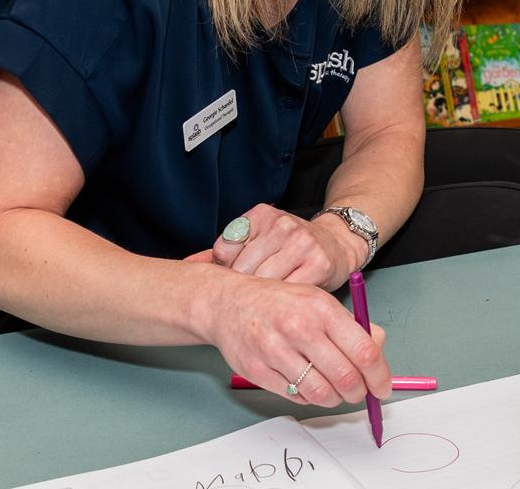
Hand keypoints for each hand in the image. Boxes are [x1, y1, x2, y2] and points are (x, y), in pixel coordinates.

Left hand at [202, 204, 364, 290]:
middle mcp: (280, 224)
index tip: (237, 279)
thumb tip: (184, 267)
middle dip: (243, 290)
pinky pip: (289, 293)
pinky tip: (285, 304)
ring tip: (267, 303)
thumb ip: (222, 253)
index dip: (226, 272)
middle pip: (241, 270)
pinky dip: (283, 305)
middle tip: (251, 299)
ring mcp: (301, 242)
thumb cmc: (290, 247)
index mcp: (259, 215)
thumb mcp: (257, 239)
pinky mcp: (319, 263)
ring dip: (262, 300)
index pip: (223, 250)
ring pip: (263, 283)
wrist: (336, 242)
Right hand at [204, 269, 391, 408]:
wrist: (227, 302)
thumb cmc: (278, 302)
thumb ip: (351, 324)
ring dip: (334, 398)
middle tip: (358, 392)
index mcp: (320, 307)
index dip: (380, 375)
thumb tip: (379, 348)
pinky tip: (304, 381)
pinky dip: (307, 396)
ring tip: (332, 389)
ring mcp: (275, 350)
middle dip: (359, 392)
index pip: (364, 350)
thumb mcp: (317, 300)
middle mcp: (298, 327)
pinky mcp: (257, 371)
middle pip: (346, 378)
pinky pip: (296, 397)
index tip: (382, 387)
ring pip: (322, 393)